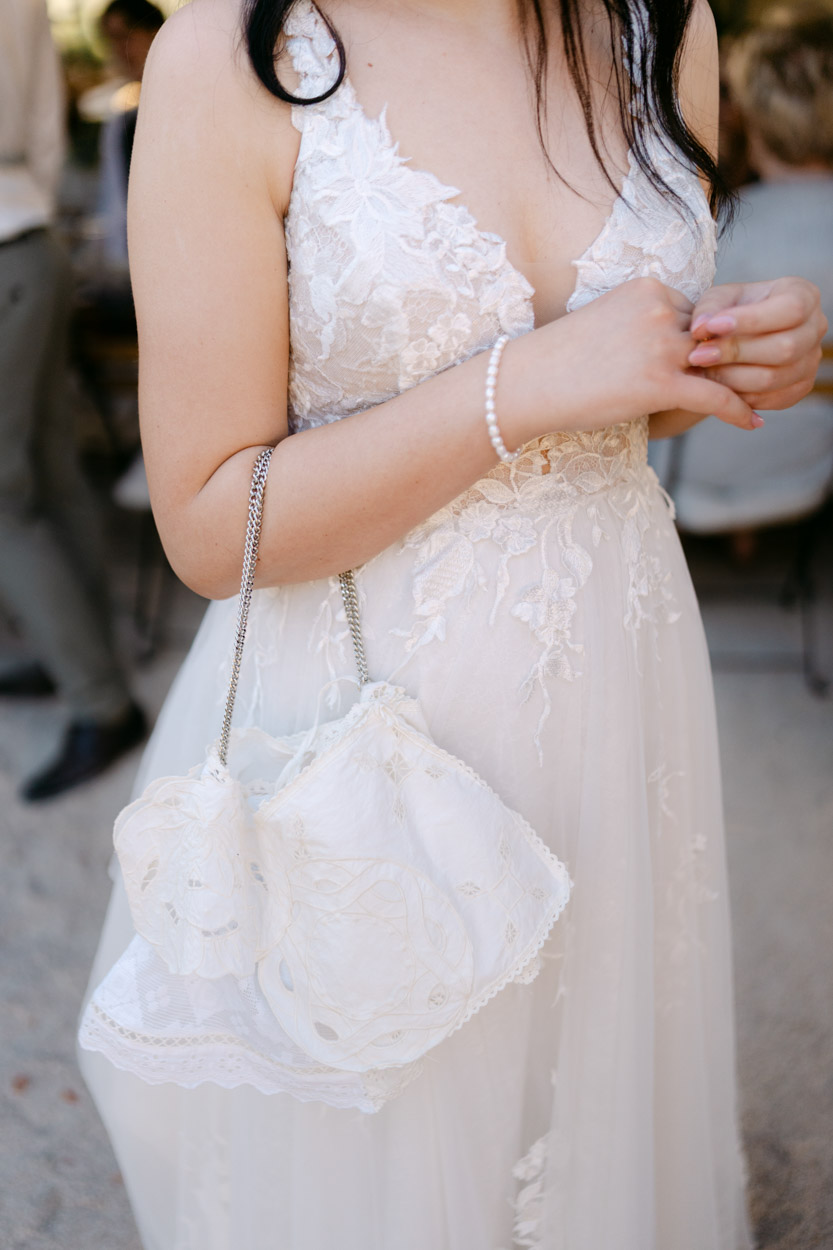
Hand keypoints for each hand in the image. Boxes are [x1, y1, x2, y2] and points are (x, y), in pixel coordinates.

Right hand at [527, 276, 760, 435]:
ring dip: (740, 383)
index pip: (695, 311)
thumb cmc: (558, 359)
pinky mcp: (660, 382)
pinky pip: (714, 396)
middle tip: (751, 379)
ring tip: (760, 398)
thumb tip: (663, 345)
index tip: (710, 359)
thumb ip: (641, 325)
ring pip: (717, 363)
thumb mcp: (606, 322)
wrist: (528, 382)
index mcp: (647, 288)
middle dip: (724, 360)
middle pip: (711, 335)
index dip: (702, 339)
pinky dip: (738, 410)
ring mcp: (661, 346)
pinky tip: (753, 422)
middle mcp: (659, 310)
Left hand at [687, 277, 827, 410]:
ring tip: (702, 371)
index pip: (791, 309)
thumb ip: (708, 309)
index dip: (752, 320)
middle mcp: (816, 328)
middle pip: (785, 348)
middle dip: (736, 353)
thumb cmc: (730, 310)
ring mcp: (811, 361)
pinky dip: (739, 397)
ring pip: (774, 378)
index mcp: (803, 294)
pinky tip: (715, 386)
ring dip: (732, 378)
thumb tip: (700, 328)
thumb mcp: (718, 299)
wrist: (737, 335)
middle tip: (698, 356)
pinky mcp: (800, 387)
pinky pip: (770, 399)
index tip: (712, 326)